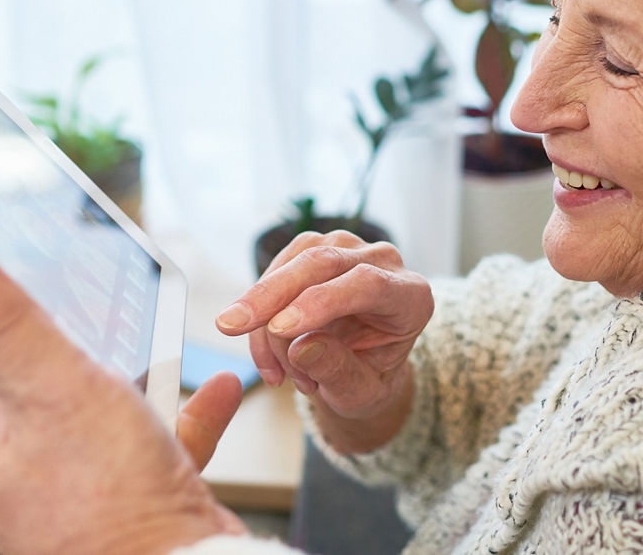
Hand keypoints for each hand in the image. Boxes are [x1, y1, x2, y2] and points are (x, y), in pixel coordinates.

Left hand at [0, 240, 246, 554]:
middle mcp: (16, 461)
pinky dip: (183, 406)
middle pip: (19, 366)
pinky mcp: (130, 491)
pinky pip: (154, 433)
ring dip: (127, 357)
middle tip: (66, 267)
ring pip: (90, 397)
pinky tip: (215, 387)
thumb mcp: (50, 388)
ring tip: (147, 321)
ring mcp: (73, 478)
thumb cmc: (107, 503)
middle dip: (51, 316)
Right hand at [217, 231, 432, 439]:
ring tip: (276, 374)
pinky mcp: (316, 249)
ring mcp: (349, 249)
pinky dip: (261, 314)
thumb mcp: (361, 393)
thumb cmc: (368, 379)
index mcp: (411, 297)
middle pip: (323, 262)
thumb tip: (302, 348)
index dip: (321, 301)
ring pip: (294, 263)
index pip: (368, 284)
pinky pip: (277, 271)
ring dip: (267, 318)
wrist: (362, 368)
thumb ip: (339, 371)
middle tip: (231, 327)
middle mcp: (384, 262)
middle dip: (271, 295)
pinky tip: (267, 354)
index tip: (280, 327)